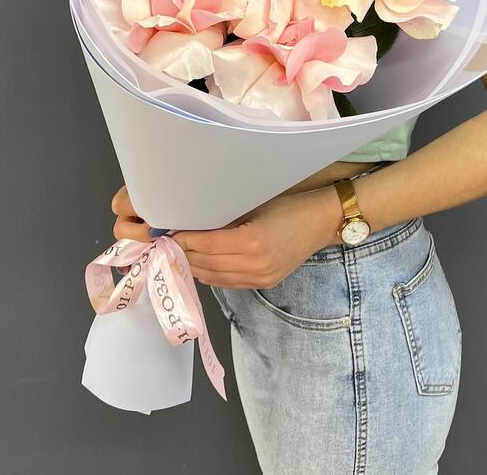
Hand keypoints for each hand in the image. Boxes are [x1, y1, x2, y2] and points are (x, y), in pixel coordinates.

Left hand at [111, 184, 337, 289]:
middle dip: (182, 252)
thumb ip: (223, 215)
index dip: (181, 239)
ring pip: (212, 276)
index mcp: (251, 240)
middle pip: (204, 263)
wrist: (322, 220)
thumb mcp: (253, 203)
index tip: (163, 230)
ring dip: (193, 264)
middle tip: (164, 240)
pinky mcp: (263, 284)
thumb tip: (190, 219)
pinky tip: (200, 261)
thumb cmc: (288, 202)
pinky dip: (210, 272)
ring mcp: (260, 277)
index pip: (203, 244)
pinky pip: (227, 282)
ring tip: (178, 251)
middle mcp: (254, 264)